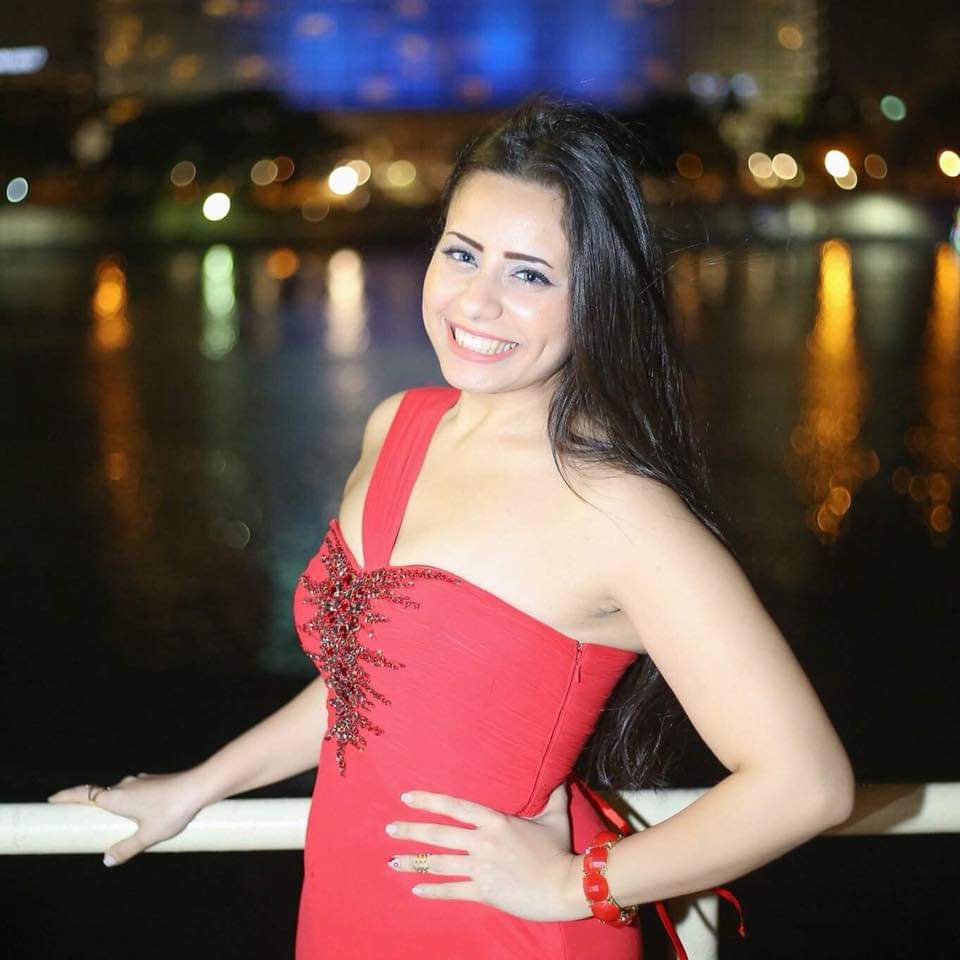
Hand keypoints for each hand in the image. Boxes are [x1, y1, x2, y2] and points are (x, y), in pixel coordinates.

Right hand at [47, 771, 207, 866]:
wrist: (200, 786)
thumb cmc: (172, 811)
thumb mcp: (148, 837)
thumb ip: (126, 849)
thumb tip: (107, 860)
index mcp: (117, 798)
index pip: (84, 794)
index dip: (67, 796)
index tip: (53, 800)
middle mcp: (125, 785)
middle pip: (100, 794)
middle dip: (89, 805)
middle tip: (78, 816)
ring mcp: (141, 781)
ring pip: (120, 793)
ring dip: (113, 805)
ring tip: (113, 822)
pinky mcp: (154, 781)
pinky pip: (135, 792)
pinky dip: (130, 802)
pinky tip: (142, 815)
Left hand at [384, 781, 589, 921]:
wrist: (566, 886)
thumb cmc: (560, 850)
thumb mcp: (555, 818)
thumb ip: (552, 795)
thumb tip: (560, 774)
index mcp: (496, 821)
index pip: (455, 806)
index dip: (429, 800)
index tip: (407, 797)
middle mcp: (483, 842)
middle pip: (439, 834)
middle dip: (411, 830)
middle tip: (389, 828)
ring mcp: (481, 868)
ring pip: (439, 863)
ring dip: (412, 861)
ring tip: (391, 860)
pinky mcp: (484, 892)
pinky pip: (452, 890)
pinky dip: (431, 890)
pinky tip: (415, 888)